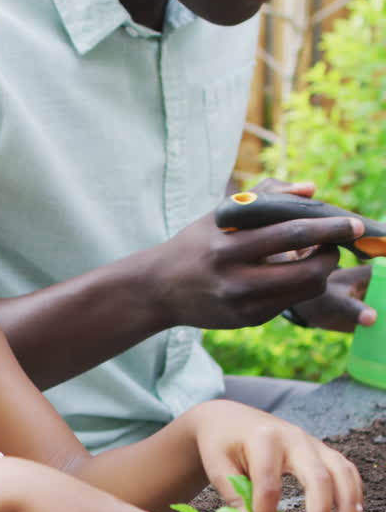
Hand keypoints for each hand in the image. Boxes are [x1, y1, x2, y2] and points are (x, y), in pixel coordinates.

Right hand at [157, 179, 363, 329]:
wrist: (159, 289)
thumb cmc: (195, 243)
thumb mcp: (221, 214)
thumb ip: (265, 196)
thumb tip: (310, 190)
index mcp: (229, 247)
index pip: (292, 233)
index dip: (329, 229)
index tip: (352, 224)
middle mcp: (236, 280)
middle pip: (307, 272)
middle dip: (331, 256)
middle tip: (334, 244)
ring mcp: (243, 305)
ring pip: (305, 292)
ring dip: (320, 272)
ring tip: (315, 257)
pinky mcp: (248, 321)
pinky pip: (289, 302)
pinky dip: (297, 286)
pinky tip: (286, 274)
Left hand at [189, 401, 362, 511]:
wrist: (228, 418)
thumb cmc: (220, 444)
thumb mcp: (218, 468)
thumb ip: (234, 500)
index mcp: (263, 440)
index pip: (269, 486)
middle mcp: (293, 437)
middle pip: (317, 477)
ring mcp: (311, 442)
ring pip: (340, 471)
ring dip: (346, 504)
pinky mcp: (320, 449)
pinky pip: (345, 468)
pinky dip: (353, 490)